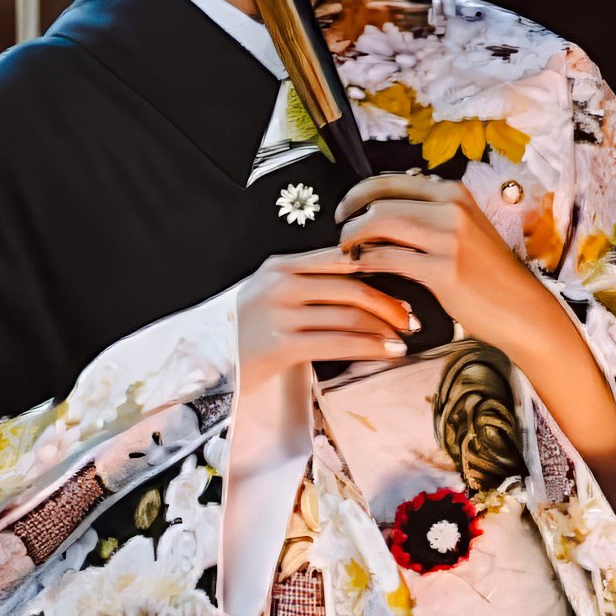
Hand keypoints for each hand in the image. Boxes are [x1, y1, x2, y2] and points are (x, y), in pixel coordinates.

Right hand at [235, 245, 419, 379]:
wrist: (204, 357)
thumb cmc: (245, 327)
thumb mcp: (270, 291)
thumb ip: (307, 282)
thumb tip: (361, 286)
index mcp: (282, 264)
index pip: (342, 258)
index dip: (379, 270)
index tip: (403, 284)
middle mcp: (282, 284)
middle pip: (352, 288)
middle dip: (389, 305)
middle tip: (411, 319)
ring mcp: (281, 314)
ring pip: (349, 317)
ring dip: (385, 330)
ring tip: (404, 339)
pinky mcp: (281, 345)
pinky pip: (338, 344)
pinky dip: (370, 348)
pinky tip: (387, 353)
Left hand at [333, 173, 557, 358]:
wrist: (520, 308)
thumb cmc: (488, 275)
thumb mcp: (464, 231)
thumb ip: (430, 216)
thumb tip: (382, 212)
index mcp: (455, 193)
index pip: (393, 180)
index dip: (359, 193)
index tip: (345, 209)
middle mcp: (452, 208)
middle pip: (381, 200)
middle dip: (351, 216)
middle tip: (339, 233)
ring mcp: (449, 238)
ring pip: (381, 224)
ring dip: (354, 238)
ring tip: (346, 252)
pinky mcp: (443, 269)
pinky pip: (389, 258)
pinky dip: (366, 262)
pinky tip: (360, 269)